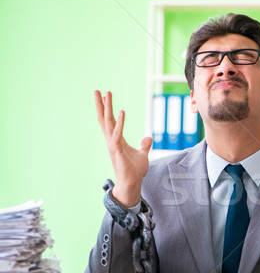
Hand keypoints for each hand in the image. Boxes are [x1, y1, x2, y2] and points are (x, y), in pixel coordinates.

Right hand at [94, 90, 152, 206]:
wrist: (133, 183)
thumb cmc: (136, 170)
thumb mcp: (143, 154)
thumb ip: (144, 146)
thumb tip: (148, 138)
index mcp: (117, 140)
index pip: (109, 121)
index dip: (106, 109)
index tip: (104, 96)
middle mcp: (112, 140)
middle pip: (104, 119)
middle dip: (102, 104)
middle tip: (98, 90)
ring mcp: (113, 145)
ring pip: (108, 123)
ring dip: (107, 108)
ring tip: (106, 94)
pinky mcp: (117, 150)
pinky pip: (117, 134)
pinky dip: (119, 123)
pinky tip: (121, 111)